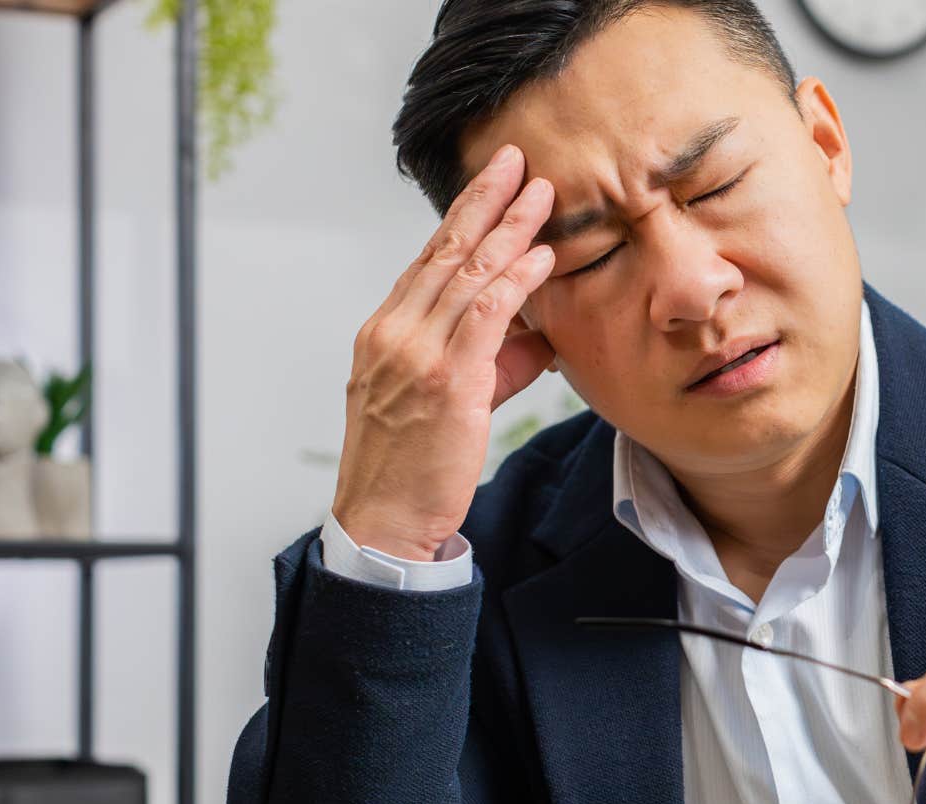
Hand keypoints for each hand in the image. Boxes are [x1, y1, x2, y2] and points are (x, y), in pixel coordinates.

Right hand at [332, 143, 559, 559]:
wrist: (383, 521)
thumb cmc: (413, 467)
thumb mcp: (449, 402)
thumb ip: (492, 363)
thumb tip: (538, 338)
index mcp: (386, 332)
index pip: (428, 261)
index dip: (463, 217)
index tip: (493, 183)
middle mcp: (395, 333)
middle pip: (444, 251)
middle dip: (484, 201)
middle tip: (516, 160)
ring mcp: (417, 355)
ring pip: (466, 276)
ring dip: (509, 229)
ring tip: (542, 194)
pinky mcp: (447, 382)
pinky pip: (485, 318)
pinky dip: (515, 283)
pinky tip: (541, 256)